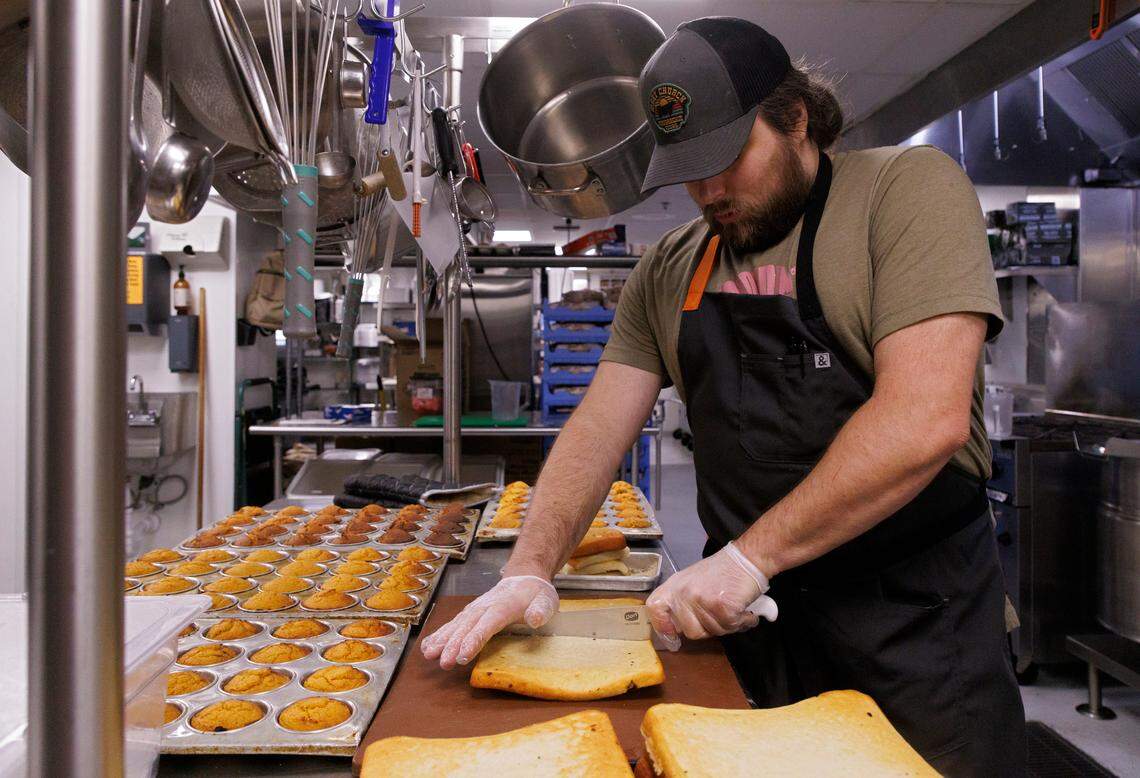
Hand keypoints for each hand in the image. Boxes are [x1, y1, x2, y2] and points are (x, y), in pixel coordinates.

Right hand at [421, 575, 558, 668]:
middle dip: (453, 645)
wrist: (524, 578)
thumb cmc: (536, 594)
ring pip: (456, 625)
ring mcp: (475, 609)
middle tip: (444, 662)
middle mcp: (484, 607)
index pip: (486, 625)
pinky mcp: (470, 613)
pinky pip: (453, 624)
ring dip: (442, 640)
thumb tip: (535, 620)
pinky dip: (440, 634)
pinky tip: (428, 646)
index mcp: (503, 606)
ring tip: (429, 654)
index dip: (473, 640)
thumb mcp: (546, 601)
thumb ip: (541, 610)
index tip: (462, 655)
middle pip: (467, 627)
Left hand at [647, 542, 777, 647]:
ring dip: (727, 625)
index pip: (655, 607)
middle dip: (708, 629)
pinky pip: (731, 627)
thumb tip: (674, 629)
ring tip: (732, 607)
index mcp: (675, 586)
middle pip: (690, 632)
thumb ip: (681, 601)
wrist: (746, 559)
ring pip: (713, 632)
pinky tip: (744, 610)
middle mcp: (684, 593)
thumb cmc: (722, 572)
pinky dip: (742, 622)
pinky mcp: (721, 606)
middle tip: (719, 615)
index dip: (661, 625)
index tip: (673, 635)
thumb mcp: (691, 581)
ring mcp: (702, 600)